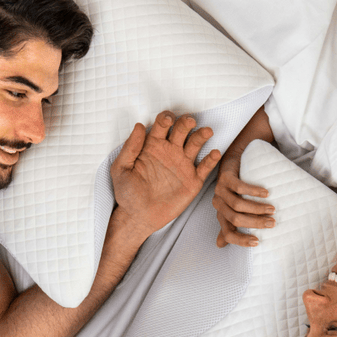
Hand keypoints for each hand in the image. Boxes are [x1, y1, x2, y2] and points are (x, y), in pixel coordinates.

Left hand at [110, 111, 220, 238]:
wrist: (139, 217)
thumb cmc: (127, 193)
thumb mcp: (121, 169)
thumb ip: (129, 148)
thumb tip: (138, 125)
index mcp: (153, 145)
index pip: (162, 125)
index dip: (166, 118)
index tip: (167, 120)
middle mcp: (170, 151)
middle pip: (182, 130)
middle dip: (186, 123)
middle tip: (189, 121)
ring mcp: (183, 165)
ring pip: (196, 143)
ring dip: (202, 135)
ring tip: (206, 131)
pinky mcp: (193, 180)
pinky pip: (205, 167)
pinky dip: (212, 159)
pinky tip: (214, 153)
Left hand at [212, 152, 274, 247]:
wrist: (230, 163)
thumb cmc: (234, 190)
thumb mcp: (230, 209)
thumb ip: (228, 226)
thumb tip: (220, 246)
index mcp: (220, 216)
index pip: (228, 234)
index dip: (241, 240)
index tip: (258, 242)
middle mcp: (218, 205)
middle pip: (236, 219)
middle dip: (256, 223)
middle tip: (272, 223)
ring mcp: (220, 191)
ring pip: (238, 205)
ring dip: (258, 208)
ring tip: (272, 209)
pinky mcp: (225, 178)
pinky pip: (240, 187)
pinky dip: (254, 192)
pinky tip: (266, 194)